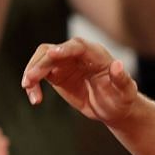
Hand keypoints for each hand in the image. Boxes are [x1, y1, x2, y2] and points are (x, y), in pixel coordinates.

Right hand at [21, 37, 139, 123]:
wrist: (113, 108)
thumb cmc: (122, 98)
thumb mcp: (126, 92)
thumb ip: (122, 79)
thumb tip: (118, 65)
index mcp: (96, 54)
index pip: (77, 46)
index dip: (64, 49)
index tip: (52, 54)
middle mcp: (77, 55)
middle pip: (53, 51)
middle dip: (40, 63)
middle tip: (31, 79)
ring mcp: (65, 63)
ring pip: (42, 59)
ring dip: (32, 72)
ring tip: (28, 88)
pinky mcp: (56, 74)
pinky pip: (38, 74)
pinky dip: (33, 84)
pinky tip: (35, 99)